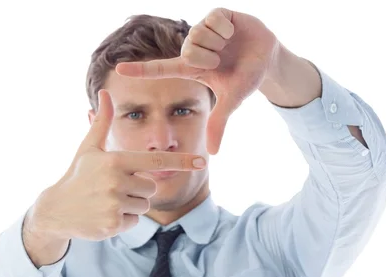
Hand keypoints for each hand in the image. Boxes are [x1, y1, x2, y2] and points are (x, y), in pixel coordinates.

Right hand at [33, 90, 206, 241]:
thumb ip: (103, 123)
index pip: (156, 160)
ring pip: (144, 206)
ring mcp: (114, 204)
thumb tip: (106, 93)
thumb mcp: (89, 149)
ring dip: (131, 206)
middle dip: (137, 190)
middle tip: (113, 190)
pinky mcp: (113, 223)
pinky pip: (135, 221)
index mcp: (115, 161)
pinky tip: (105, 215)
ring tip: (108, 202)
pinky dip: (124, 221)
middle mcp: (116, 181)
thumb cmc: (78, 176)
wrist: (56, 209)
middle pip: (150, 187)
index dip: (180, 161)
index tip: (201, 162)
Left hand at [116, 8, 279, 154]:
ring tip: (228, 45)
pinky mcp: (216, 14)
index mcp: (191, 68)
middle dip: (209, 59)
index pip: (161, 69)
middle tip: (222, 60)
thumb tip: (214, 153)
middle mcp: (192, 48)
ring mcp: (203, 30)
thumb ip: (218, 123)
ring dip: (219, 43)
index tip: (118, 71)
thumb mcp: (231, 101)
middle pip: (188, 52)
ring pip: (199, 35)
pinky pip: (214, 20)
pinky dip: (227, 28)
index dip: (141, 71)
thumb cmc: (245, 78)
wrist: (267, 57)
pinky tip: (233, 31)